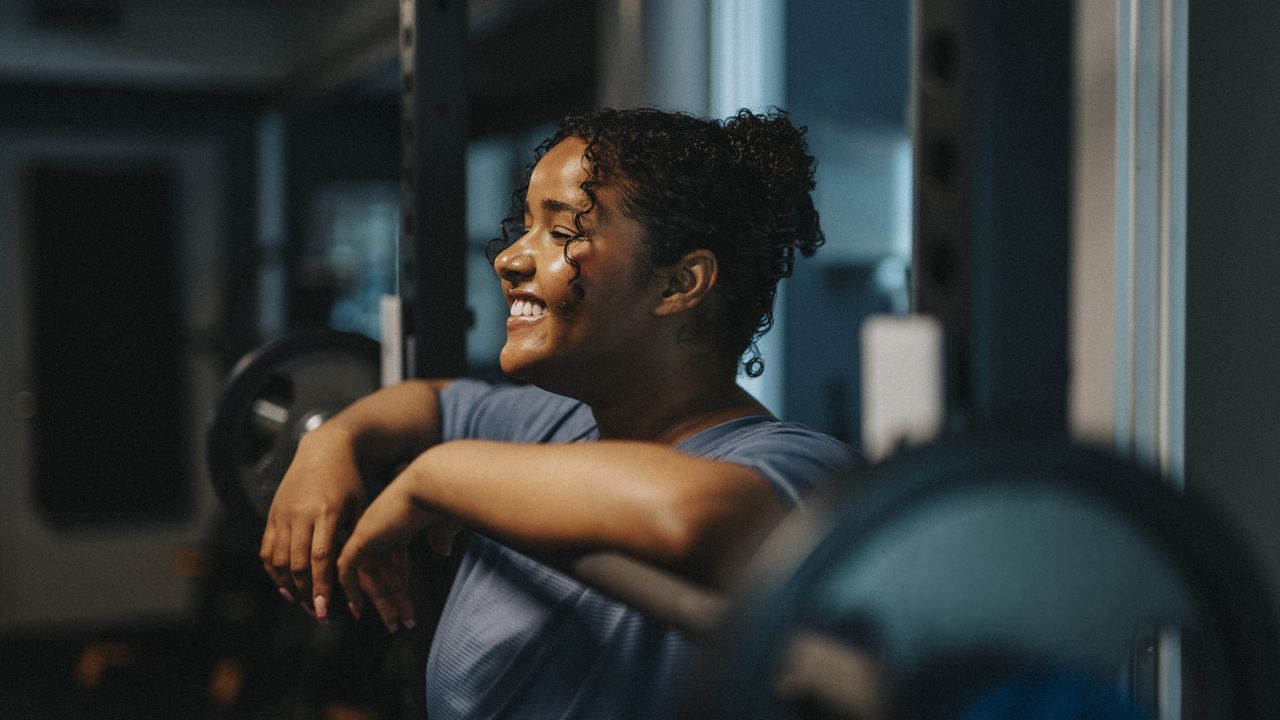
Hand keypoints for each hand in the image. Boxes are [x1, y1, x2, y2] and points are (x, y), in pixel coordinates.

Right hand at [260, 430, 366, 623]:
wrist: (323, 450)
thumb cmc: (350, 481)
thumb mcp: (361, 505)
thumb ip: (356, 537)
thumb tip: (358, 575)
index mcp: (326, 512)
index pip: (319, 558)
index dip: (320, 586)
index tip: (324, 610)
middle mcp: (300, 514)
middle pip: (296, 564)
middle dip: (306, 593)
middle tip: (317, 614)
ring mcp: (282, 515)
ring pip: (278, 560)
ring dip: (289, 587)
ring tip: (304, 603)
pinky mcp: (272, 515)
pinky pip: (266, 550)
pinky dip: (273, 573)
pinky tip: (285, 587)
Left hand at [337, 477, 460, 632]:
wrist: (432, 485)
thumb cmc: (445, 500)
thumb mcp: (444, 523)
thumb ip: (440, 536)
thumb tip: (442, 550)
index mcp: (400, 521)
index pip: (394, 556)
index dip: (397, 578)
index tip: (402, 597)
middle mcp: (381, 526)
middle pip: (380, 569)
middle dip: (390, 598)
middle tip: (397, 622)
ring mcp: (369, 532)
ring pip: (367, 575)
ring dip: (380, 603)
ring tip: (394, 625)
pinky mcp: (360, 539)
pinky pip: (348, 571)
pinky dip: (352, 591)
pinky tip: (359, 609)